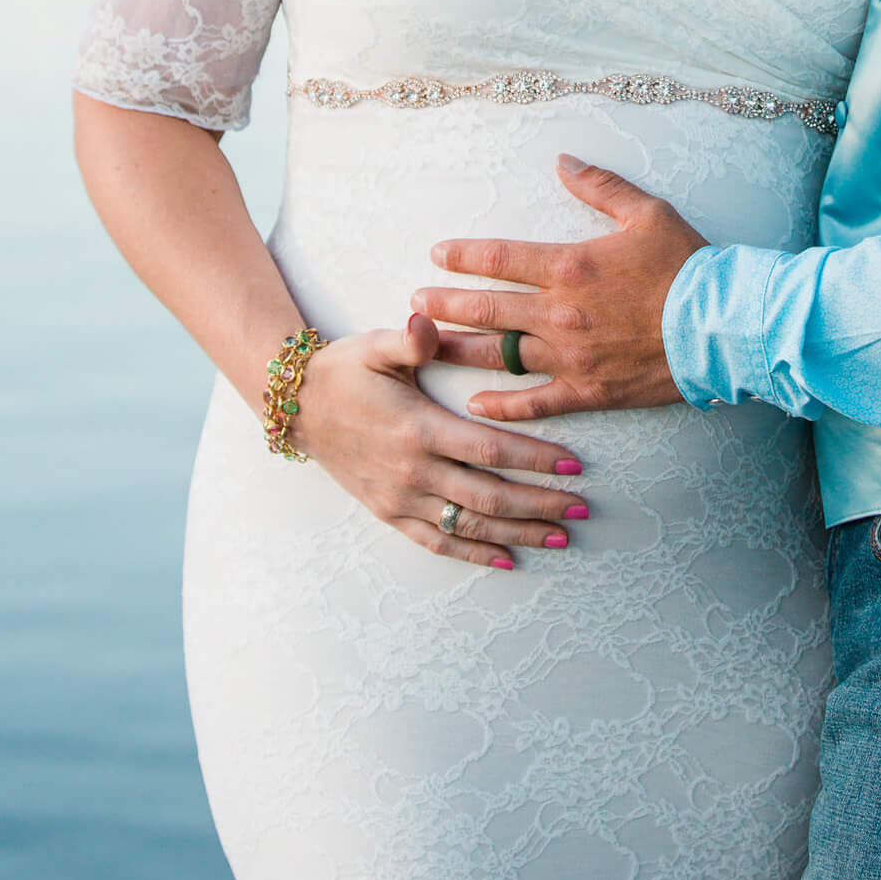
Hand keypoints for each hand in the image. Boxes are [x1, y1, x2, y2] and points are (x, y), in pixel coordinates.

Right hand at [291, 313, 587, 567]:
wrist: (298, 408)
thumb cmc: (344, 371)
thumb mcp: (375, 346)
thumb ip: (409, 338)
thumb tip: (426, 319)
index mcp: (418, 428)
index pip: (489, 451)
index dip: (534, 460)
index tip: (574, 465)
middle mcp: (413, 471)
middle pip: (490, 497)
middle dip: (541, 503)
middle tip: (582, 507)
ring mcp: (400, 498)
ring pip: (470, 526)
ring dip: (519, 533)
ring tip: (561, 536)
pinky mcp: (388, 513)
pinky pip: (437, 541)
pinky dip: (474, 554)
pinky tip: (508, 560)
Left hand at [411, 155, 707, 421]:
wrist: (722, 325)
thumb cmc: (687, 265)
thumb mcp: (646, 212)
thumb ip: (599, 186)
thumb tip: (563, 160)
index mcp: (570, 265)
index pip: (500, 257)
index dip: (463, 256)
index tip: (436, 254)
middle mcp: (560, 312)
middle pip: (487, 308)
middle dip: (445, 303)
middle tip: (414, 302)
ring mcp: (571, 356)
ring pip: (500, 355)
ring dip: (459, 350)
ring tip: (427, 347)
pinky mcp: (589, 390)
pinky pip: (536, 402)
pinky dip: (504, 406)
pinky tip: (477, 405)